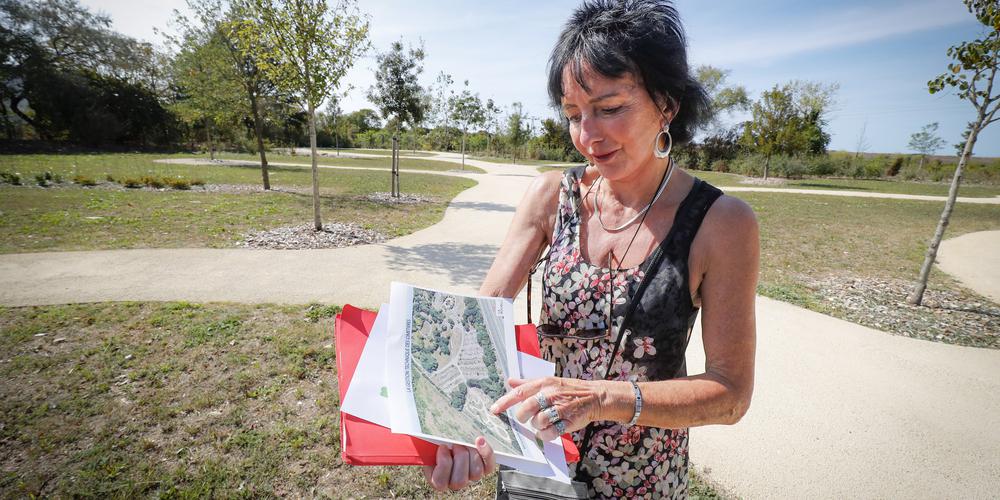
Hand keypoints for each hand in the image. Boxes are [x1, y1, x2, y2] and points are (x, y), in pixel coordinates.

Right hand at [422, 437, 495, 491]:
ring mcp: (470, 476)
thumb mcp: (428, 445)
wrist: (450, 439)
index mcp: (437, 479)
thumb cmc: (438, 442)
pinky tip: (479, 441)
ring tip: (464, 444)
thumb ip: (425, 447)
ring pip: (475, 474)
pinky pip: (488, 466)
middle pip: (460, 480)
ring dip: (471, 455)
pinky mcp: (483, 469)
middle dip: (458, 458)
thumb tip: (424, 443)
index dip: (443, 463)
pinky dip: (486, 453)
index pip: (440, 482)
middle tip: (455, 445)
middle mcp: (455, 481)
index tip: (443, 447)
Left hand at [490, 376, 605, 441]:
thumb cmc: (568, 389)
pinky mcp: (568, 421)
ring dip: (537, 425)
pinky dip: (546, 434)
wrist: (594, 396)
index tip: (494, 409)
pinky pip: (550, 433)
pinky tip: (549, 430)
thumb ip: (528, 383)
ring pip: (538, 422)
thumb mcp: (548, 381)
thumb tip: (510, 381)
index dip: (505, 402)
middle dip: (522, 416)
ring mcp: (560, 407)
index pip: (520, 392)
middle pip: (527, 408)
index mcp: (544, 383)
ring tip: (544, 421)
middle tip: (526, 418)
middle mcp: (551, 394)